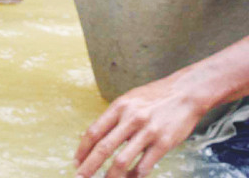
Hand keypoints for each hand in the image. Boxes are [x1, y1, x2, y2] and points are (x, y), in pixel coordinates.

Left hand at [74, 76, 205, 177]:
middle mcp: (131, 118)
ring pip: (122, 161)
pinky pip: (144, 166)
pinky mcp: (164, 143)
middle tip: (81, 177)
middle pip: (104, 147)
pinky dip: (134, 177)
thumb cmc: (154, 97)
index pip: (94, 131)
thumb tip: (92, 136)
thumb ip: (113, 117)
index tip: (76, 161)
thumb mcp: (128, 100)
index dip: (82, 149)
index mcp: (119, 107)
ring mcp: (148, 131)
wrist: (186, 92)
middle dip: (89, 166)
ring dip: (110, 176)